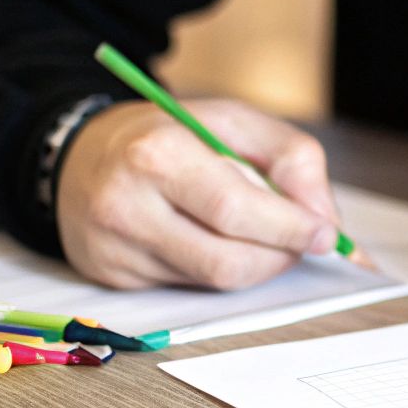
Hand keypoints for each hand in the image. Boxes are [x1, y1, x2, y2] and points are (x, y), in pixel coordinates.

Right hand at [56, 99, 341, 289]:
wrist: (81, 156)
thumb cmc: (169, 135)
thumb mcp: (233, 121)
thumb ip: (292, 158)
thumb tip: (324, 219)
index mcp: (157, 154)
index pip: (235, 210)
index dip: (290, 228)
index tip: (327, 234)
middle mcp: (127, 205)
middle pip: (227, 260)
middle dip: (281, 255)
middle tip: (304, 241)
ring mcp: (116, 249)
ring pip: (213, 282)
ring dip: (257, 265)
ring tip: (265, 236)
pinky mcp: (112, 278)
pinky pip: (190, 286)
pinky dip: (219, 269)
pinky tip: (214, 241)